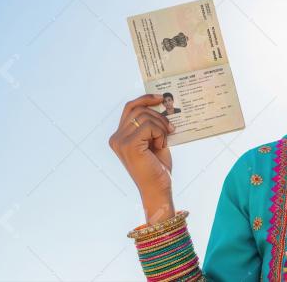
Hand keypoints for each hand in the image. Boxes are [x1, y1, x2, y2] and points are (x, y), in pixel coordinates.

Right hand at [109, 93, 176, 221]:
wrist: (158, 189)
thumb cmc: (157, 167)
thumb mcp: (154, 140)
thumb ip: (152, 124)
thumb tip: (161, 103)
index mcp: (119, 136)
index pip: (130, 108)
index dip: (145, 99)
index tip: (160, 97)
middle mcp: (116, 138)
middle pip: (138, 109)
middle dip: (158, 115)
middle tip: (171, 127)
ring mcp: (120, 141)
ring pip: (145, 116)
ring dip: (161, 126)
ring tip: (165, 139)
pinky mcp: (129, 145)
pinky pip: (149, 126)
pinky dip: (160, 133)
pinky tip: (161, 145)